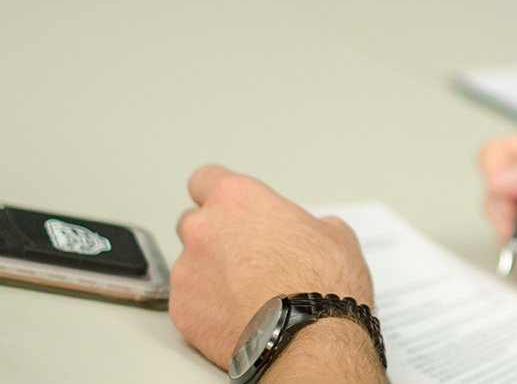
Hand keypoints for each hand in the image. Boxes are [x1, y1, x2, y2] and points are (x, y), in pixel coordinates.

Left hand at [170, 165, 373, 369]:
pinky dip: (207, 307)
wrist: (308, 337)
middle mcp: (203, 228)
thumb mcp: (336, 236)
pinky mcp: (181, 309)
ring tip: (247, 294)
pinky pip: (189, 301)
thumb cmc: (321, 284)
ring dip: (211, 274)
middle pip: (194, 223)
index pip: (206, 179)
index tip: (232, 210)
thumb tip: (312, 232)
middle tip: (246, 257)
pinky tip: (238, 315)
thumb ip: (310, 224)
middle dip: (215, 237)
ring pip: (191, 265)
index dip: (220, 196)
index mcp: (238, 199)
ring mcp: (187, 270)